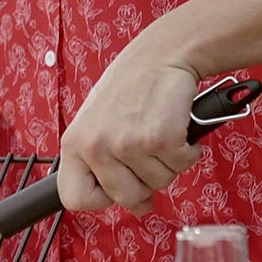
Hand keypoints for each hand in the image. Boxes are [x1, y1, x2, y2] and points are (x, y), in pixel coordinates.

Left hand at [57, 54, 204, 215]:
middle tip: (149, 151)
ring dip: (168, 162)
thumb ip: (108, 166)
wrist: (161, 54)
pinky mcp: (159, 138)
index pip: (75, 198)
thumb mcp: (102, 125)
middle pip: (126, 198)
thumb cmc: (132, 88)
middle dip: (146, 181)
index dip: (101, 198)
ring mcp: (127, 143)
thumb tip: (138, 207)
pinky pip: (181, 165)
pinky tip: (177, 127)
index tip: (117, 185)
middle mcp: (96, 145)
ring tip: (160, 131)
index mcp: (74, 143)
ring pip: (159, 183)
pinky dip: (187, 150)